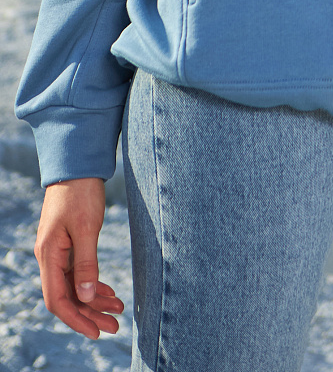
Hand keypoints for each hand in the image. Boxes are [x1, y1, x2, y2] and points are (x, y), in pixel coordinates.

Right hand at [34, 177, 123, 339]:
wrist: (77, 165)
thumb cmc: (81, 192)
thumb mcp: (88, 228)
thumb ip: (87, 263)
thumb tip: (87, 297)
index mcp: (49, 255)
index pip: (58, 300)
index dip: (77, 319)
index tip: (96, 332)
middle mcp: (49, 256)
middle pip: (67, 297)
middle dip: (90, 314)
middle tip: (115, 327)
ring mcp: (57, 251)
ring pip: (74, 285)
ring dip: (94, 300)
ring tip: (118, 310)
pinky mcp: (68, 244)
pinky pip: (78, 272)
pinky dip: (93, 284)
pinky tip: (108, 291)